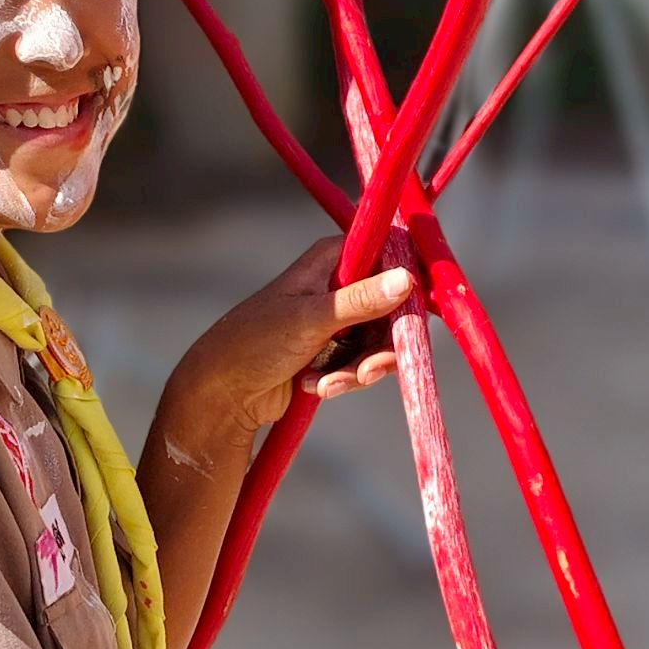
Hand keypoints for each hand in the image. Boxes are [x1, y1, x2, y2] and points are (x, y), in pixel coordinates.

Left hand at [174, 236, 412, 434]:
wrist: (224, 392)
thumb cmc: (254, 343)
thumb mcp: (309, 320)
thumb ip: (359, 301)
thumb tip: (405, 279)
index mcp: (332, 259)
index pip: (390, 257)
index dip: (410, 282)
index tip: (424, 310)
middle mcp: (339, 283)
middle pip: (393, 308)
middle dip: (382, 346)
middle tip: (368, 372)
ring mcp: (338, 319)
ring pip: (380, 341)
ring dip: (359, 369)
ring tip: (328, 384)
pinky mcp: (334, 350)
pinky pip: (362, 363)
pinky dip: (344, 379)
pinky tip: (314, 386)